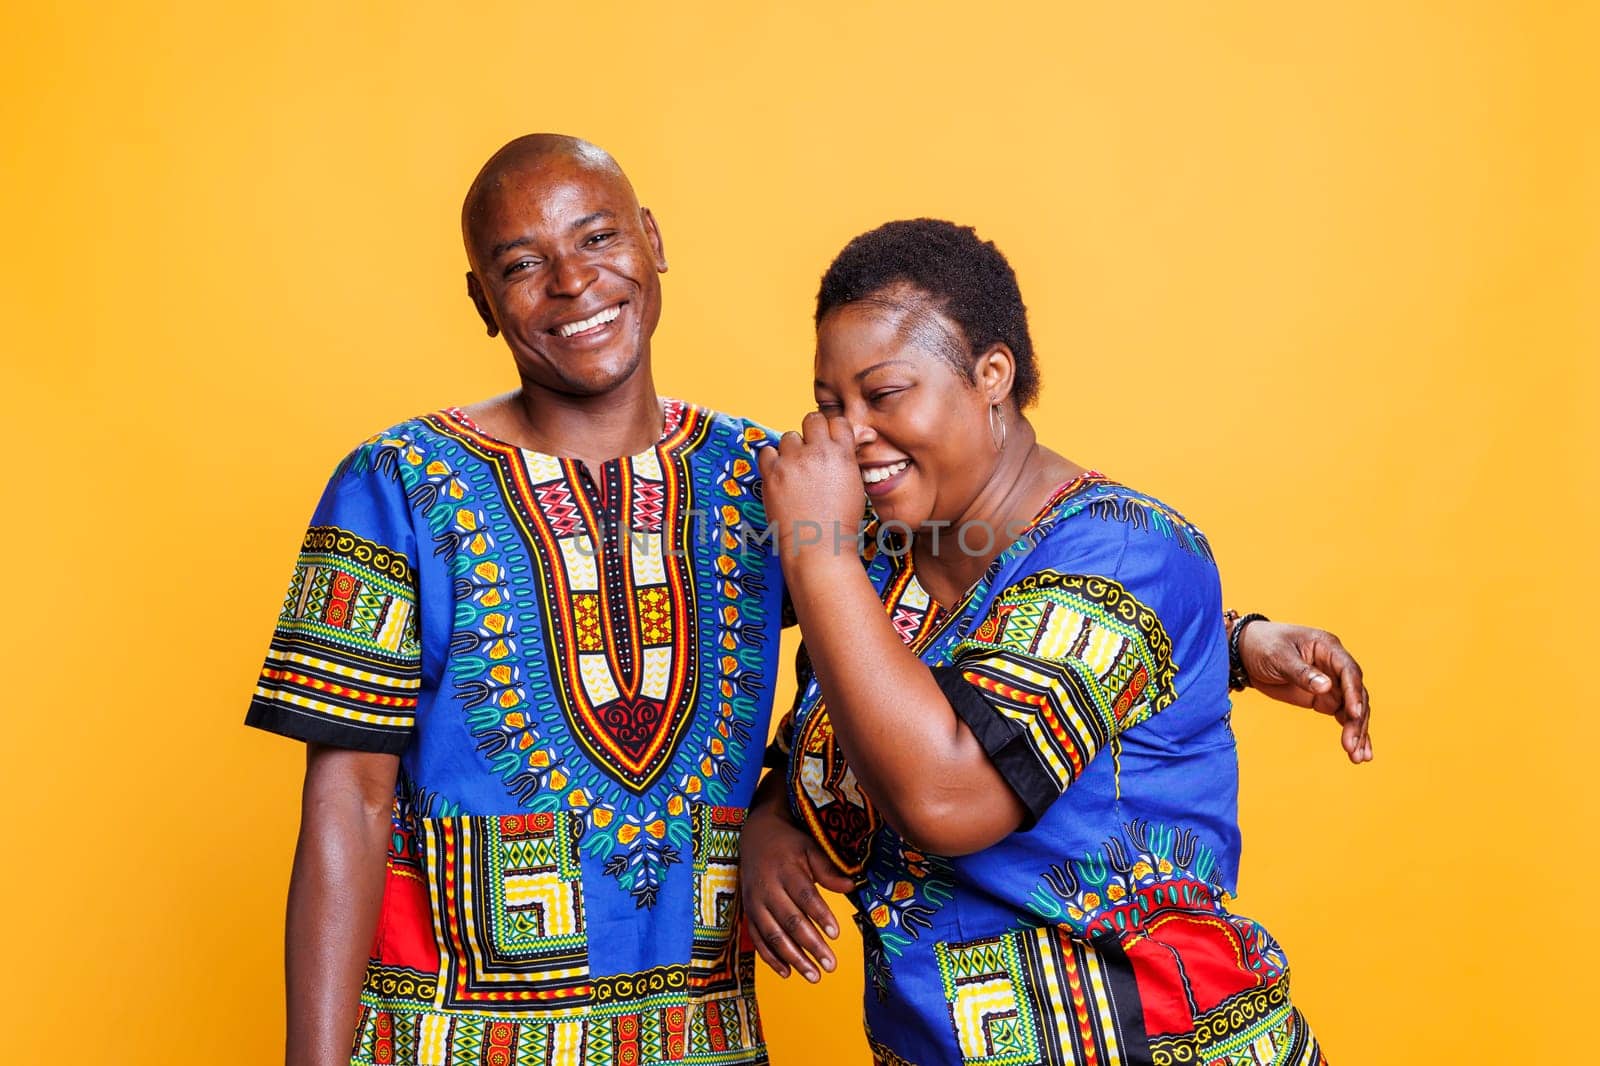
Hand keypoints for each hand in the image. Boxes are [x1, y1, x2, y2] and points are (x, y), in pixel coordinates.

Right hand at [740, 792, 854, 981]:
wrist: (755, 835)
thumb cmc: (789, 843)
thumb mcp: (810, 847)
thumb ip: (828, 869)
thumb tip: (852, 887)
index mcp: (786, 870)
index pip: (805, 896)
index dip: (820, 915)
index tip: (836, 934)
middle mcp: (767, 888)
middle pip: (790, 921)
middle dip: (811, 945)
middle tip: (830, 965)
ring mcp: (755, 903)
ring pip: (773, 935)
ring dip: (793, 958)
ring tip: (814, 976)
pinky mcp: (749, 913)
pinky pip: (757, 939)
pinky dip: (770, 958)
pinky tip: (787, 973)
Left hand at [756, 412, 864, 559]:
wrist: (817, 545)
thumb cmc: (840, 519)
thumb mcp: (855, 483)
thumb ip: (851, 455)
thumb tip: (862, 433)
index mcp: (842, 454)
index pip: (837, 421)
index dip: (832, 431)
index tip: (829, 442)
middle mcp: (817, 453)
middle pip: (812, 419)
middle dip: (812, 432)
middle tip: (811, 451)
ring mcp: (792, 462)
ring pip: (789, 436)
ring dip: (792, 449)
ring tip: (797, 469)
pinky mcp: (772, 474)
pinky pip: (767, 451)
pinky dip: (772, 459)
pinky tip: (781, 473)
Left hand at [1237, 620, 1372, 763]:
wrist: (1246, 652)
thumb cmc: (1263, 645)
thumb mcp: (1278, 656)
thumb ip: (1301, 672)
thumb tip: (1326, 687)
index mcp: (1328, 648)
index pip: (1349, 671)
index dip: (1354, 693)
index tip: (1353, 714)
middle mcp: (1335, 666)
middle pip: (1355, 694)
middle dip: (1356, 721)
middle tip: (1351, 746)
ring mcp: (1332, 684)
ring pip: (1353, 709)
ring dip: (1358, 732)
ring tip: (1358, 757)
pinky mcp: (1324, 699)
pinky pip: (1344, 716)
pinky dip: (1350, 732)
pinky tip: (1357, 753)